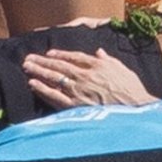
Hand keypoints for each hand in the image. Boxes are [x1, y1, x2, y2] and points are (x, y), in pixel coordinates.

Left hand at [22, 48, 154, 108]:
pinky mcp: (75, 105)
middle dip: (43, 61)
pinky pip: (55, 96)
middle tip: (29, 57)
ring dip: (39, 71)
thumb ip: (109, 60)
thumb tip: (99, 52)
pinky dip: (43, 89)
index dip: (61, 55)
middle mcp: (85, 76)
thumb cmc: (132, 90)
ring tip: (26, 66)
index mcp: (98, 65)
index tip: (50, 53)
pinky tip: (32, 84)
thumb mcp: (123, 70)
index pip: (75, 57)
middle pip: (60, 66)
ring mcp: (79, 90)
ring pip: (54, 78)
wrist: (134, 109)